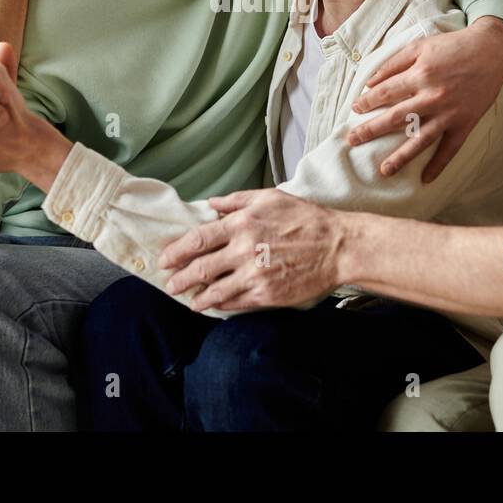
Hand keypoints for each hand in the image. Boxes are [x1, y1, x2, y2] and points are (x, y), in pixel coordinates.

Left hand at [159, 189, 344, 312]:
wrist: (337, 247)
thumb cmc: (306, 219)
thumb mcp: (271, 198)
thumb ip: (237, 200)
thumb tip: (211, 204)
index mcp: (241, 224)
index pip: (197, 240)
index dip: (176, 251)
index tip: (165, 258)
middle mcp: (243, 251)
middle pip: (199, 268)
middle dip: (179, 278)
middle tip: (169, 283)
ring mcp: (254, 276)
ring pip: (214, 291)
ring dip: (196, 297)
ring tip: (188, 299)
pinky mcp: (267, 295)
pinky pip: (235, 303)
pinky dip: (220, 304)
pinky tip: (214, 304)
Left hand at [347, 17, 502, 181]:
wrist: (491, 50)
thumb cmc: (453, 46)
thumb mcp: (420, 46)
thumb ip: (393, 63)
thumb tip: (369, 82)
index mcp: (420, 75)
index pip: (385, 93)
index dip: (367, 102)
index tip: (355, 109)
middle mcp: (432, 97)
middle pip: (395, 118)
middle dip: (370, 130)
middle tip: (352, 140)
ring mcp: (449, 113)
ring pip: (420, 140)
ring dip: (400, 157)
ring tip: (383, 171)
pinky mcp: (465, 123)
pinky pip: (450, 149)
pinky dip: (438, 165)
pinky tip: (425, 180)